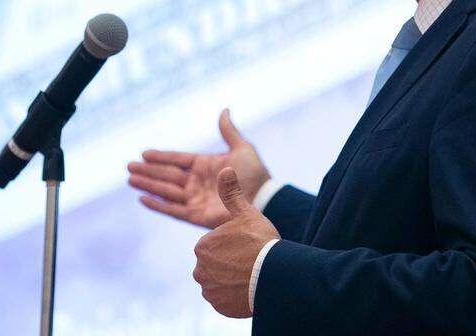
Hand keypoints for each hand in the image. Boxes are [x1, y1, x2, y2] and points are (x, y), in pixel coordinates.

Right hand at [127, 108, 270, 228]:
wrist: (265, 199)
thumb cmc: (256, 174)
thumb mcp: (242, 148)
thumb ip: (229, 131)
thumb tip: (225, 110)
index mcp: (204, 165)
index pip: (177, 159)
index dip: (161, 156)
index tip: (144, 153)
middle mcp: (196, 182)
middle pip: (167, 174)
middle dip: (148, 171)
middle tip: (128, 166)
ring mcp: (195, 198)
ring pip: (166, 190)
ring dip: (148, 185)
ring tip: (131, 179)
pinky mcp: (196, 215)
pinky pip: (173, 209)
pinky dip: (158, 204)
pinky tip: (143, 198)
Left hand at [193, 167, 279, 317]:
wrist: (276, 277)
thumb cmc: (261, 242)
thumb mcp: (246, 214)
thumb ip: (231, 194)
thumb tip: (224, 168)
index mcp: (203, 246)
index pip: (213, 246)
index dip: (231, 245)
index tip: (246, 246)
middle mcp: (200, 269)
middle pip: (214, 265)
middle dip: (228, 264)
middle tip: (249, 261)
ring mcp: (209, 290)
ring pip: (218, 282)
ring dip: (230, 280)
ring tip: (250, 275)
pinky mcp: (219, 307)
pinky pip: (223, 300)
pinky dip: (233, 296)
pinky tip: (248, 288)